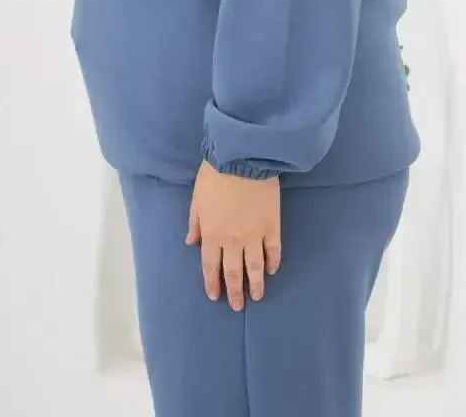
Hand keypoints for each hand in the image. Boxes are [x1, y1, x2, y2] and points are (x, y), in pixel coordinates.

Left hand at [185, 159, 281, 309]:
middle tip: (238, 306)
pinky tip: (272, 271)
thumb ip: (195, 222)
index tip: (215, 296)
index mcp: (212, 234)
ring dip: (255, 285)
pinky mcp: (273, 226)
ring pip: (255, 267)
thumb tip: (191, 243)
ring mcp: (255, 235)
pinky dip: (273, 262)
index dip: (213, 282)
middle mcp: (233, 240)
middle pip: (233, 272)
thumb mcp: (197, 197)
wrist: (243, 158)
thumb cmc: (215, 174)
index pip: (211, 266)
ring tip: (257, 297)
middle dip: (235, 291)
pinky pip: (274, 250)